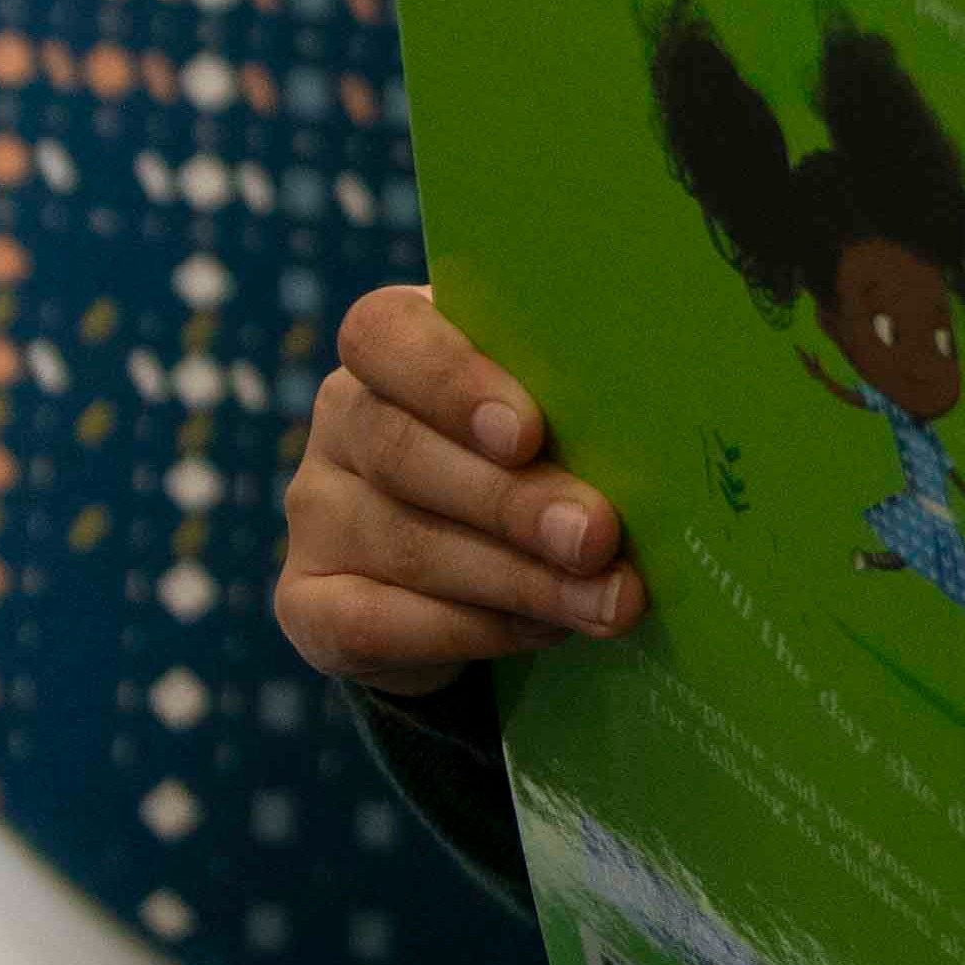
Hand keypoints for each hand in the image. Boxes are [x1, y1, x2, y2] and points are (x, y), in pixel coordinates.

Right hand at [274, 283, 644, 698]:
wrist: (466, 564)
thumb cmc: (533, 448)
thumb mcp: (552, 406)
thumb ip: (574, 401)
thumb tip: (655, 433)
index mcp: (392, 345)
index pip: (386, 335)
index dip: (451, 381)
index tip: (529, 432)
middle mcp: (340, 419)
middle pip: (405, 452)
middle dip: (513, 502)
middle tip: (597, 535)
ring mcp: (316, 511)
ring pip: (408, 543)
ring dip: (520, 577)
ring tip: (607, 598)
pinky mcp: (309, 601)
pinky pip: (378, 622)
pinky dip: (475, 628)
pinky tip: (547, 629)